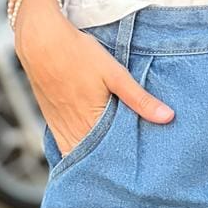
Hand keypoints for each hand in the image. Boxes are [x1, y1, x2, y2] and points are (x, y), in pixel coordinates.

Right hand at [15, 0, 174, 155]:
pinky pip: (64, 144)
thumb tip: (167, 117)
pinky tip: (90, 146)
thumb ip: (139, 99)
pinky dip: (77, 149)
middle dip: (113, 162)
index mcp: (92, 122)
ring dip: (95, 157)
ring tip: (114, 160)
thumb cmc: (78, 54)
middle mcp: (74, 130)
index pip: (114, 155)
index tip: (142, 165)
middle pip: (96, 158)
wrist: (40, 41)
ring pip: (79, 153)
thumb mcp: (114, 74)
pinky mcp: (51, 120)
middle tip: (132, 166)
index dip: (128, 162)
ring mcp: (60, 127)